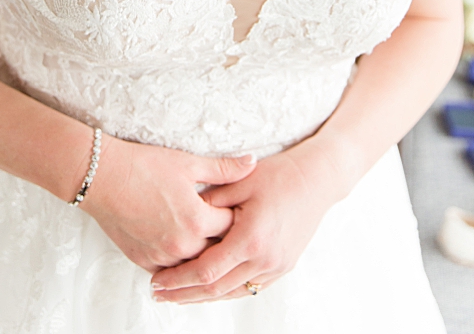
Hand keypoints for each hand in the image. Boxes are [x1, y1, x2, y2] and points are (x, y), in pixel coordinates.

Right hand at [78, 136, 255, 273]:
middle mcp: (183, 244)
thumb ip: (223, 168)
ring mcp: (162, 255)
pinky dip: (177, 262)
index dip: (236, 216)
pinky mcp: (144, 260)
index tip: (235, 208)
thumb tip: (252, 163)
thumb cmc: (141, 165)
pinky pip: (171, 270)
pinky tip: (179, 249)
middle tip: (223, 225)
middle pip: (216, 250)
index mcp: (198, 220)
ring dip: (201, 254)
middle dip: (222, 239)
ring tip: (202, 238)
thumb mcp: (185, 162)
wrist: (98, 175)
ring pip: (194, 265)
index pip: (232, 227)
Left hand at [149, 148, 335, 302]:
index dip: (179, 279)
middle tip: (159, 293)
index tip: (158, 280)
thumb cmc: (276, 176)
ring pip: (233, 292)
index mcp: (251, 239)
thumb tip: (180, 216)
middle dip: (185, 293)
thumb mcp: (237, 183)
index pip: (207, 270)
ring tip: (177, 295)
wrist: (315, 181)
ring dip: (204, 296)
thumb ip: (208, 202)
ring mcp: (276, 267)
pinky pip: (249, 286)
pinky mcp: (282, 267)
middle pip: (217, 288)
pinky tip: (207, 289)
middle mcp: (265, 260)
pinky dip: (225, 290)